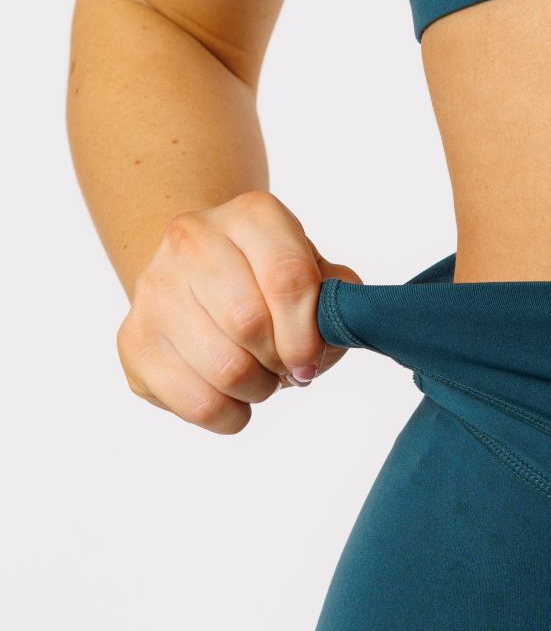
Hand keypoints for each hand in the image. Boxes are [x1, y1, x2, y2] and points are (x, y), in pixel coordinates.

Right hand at [116, 189, 361, 433]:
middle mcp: (194, 238)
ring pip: (224, 369)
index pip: (287, 279)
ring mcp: (155, 287)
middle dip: (280, 361)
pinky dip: (229, 415)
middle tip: (284, 365)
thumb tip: (326, 338)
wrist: (201, 274)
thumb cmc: (269, 281)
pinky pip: (195, 404)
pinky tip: (232, 395)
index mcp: (251, 215)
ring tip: (259, 376)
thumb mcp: (315, 273)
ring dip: (257, 390)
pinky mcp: (133, 338)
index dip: (306, 334)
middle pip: (249, 324)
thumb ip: (336, 299)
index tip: (310, 358)